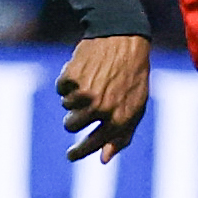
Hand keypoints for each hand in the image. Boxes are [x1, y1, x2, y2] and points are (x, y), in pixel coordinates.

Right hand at [55, 35, 151, 160]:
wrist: (124, 38)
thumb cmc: (132, 74)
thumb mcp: (136, 106)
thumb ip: (122, 135)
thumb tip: (103, 159)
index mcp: (120, 118)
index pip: (93, 144)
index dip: (80, 152)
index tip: (70, 155)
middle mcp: (101, 109)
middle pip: (71, 125)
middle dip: (75, 116)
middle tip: (86, 100)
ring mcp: (85, 93)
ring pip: (65, 106)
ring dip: (74, 94)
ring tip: (92, 78)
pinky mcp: (72, 77)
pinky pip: (61, 87)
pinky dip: (69, 79)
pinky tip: (84, 68)